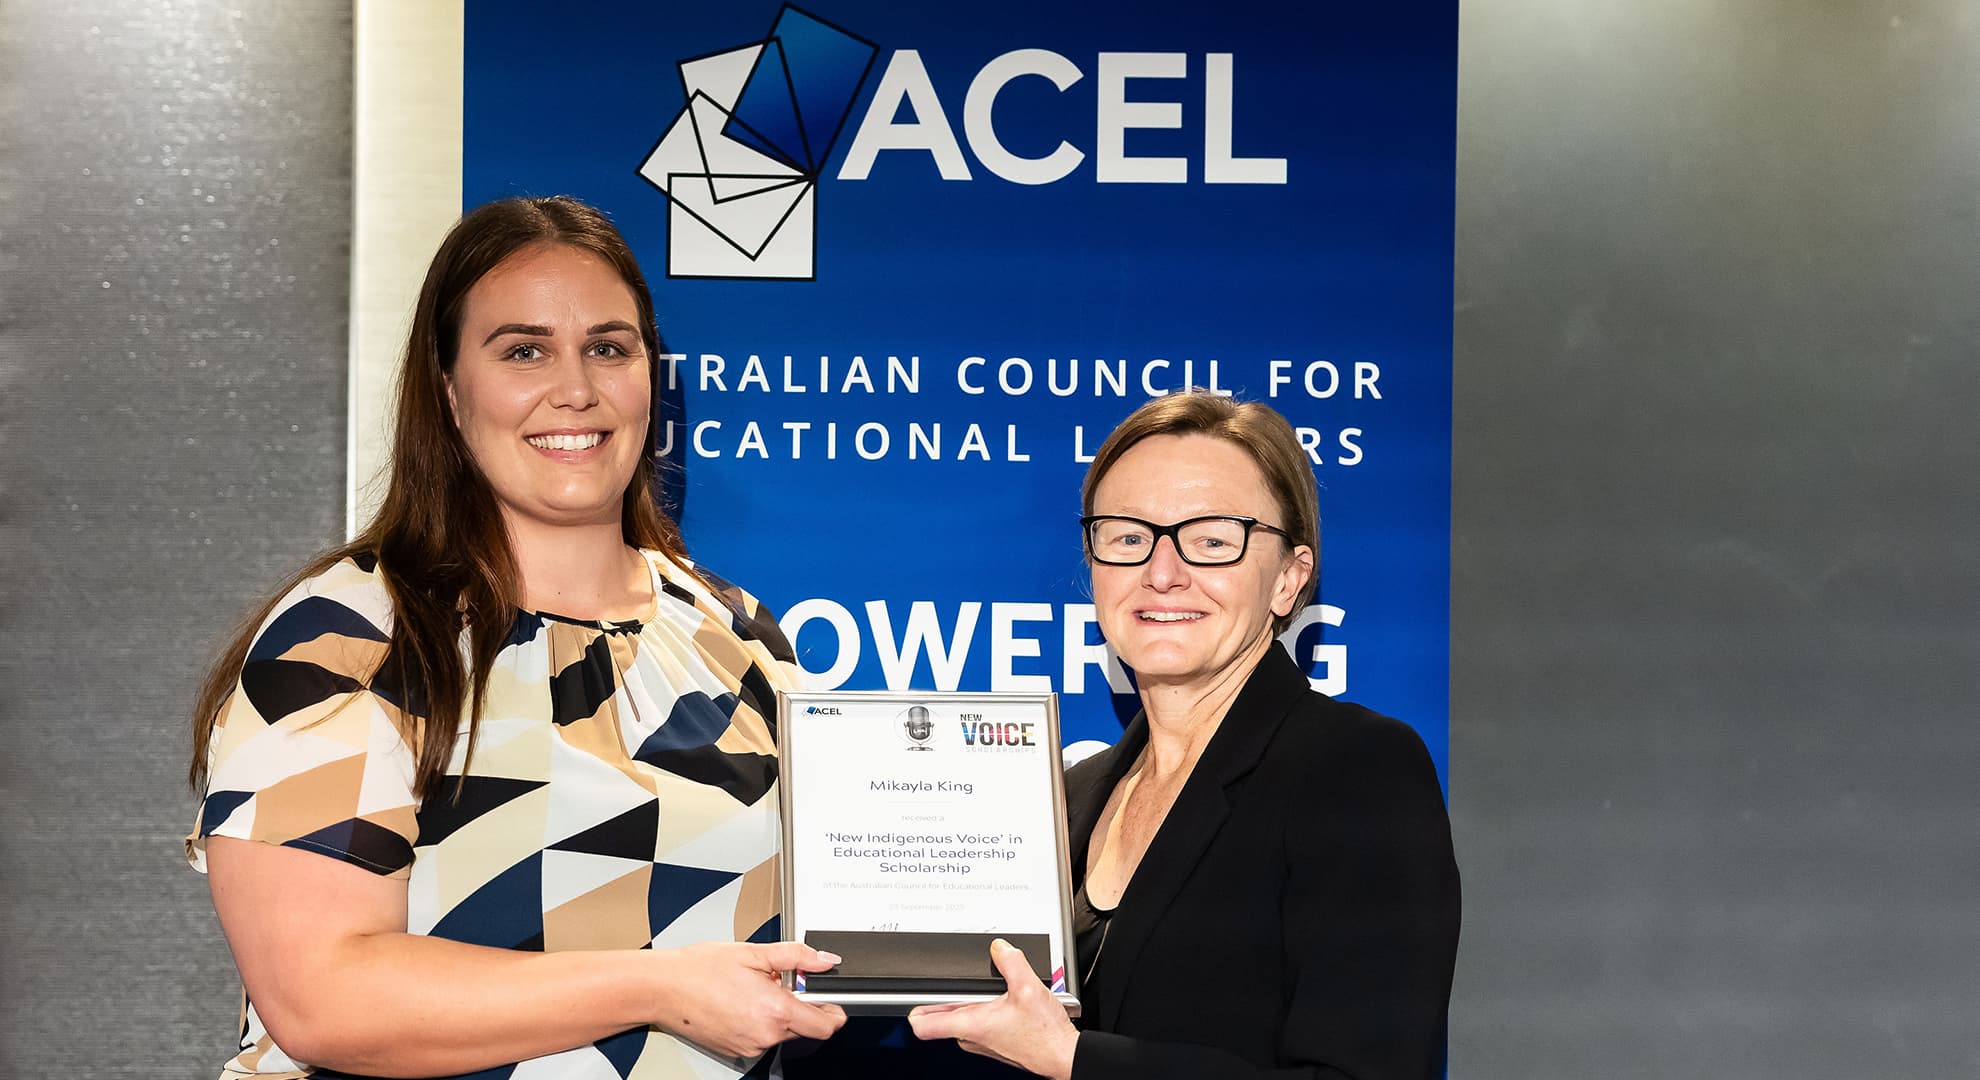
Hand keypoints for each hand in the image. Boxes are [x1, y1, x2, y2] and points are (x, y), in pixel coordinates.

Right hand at [653, 941, 847, 1058]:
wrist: (664, 987)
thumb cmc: (701, 968)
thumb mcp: (755, 952)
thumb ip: (798, 956)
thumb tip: (825, 960)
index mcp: (775, 1010)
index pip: (826, 1025)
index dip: (834, 1010)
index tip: (831, 997)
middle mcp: (765, 1034)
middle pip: (804, 1028)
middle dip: (800, 1004)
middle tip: (779, 980)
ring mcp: (750, 1046)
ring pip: (781, 1032)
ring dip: (777, 1012)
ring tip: (753, 989)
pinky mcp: (736, 1050)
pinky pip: (761, 1037)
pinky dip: (759, 1021)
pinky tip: (741, 1001)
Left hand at [907, 939, 1077, 1079]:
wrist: (1062, 1056)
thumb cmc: (1045, 1035)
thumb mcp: (1029, 988)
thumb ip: (1010, 962)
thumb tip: (999, 947)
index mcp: (971, 1025)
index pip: (923, 1025)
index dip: (914, 1007)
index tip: (913, 994)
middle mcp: (970, 1037)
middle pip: (941, 1015)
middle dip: (947, 995)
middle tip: (958, 980)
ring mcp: (980, 1042)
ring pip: (960, 1018)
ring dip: (968, 1002)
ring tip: (987, 989)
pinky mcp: (991, 1043)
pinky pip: (976, 1023)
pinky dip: (983, 1010)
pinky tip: (1001, 1001)